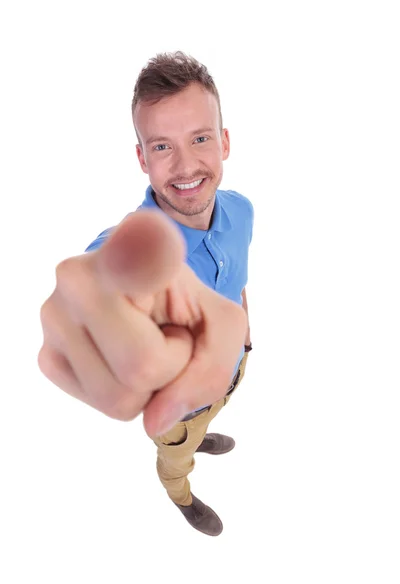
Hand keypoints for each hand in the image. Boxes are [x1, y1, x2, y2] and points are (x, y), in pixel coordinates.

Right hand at [38, 210, 246, 437]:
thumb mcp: (223, 327)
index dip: (138, 246)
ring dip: (149, 387)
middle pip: (141, 366)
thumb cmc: (188, 309)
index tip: (144, 226)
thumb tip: (153, 422)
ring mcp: (54, 314)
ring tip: (146, 346)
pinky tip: (122, 360)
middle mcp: (79, 273)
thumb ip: (210, 370)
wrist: (151, 307)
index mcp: (132, 249)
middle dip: (171, 370)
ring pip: (118, 398)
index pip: (131, 247)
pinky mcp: (46, 353)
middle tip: (167, 337)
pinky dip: (125, 395)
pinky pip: (99, 405)